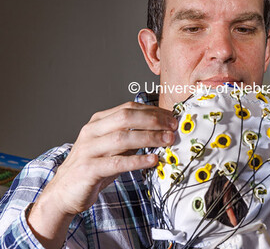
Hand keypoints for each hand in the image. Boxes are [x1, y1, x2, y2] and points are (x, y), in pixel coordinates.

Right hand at [28, 101, 176, 246]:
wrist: (63, 193)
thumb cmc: (93, 168)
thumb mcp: (113, 148)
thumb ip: (131, 138)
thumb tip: (162, 131)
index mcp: (98, 122)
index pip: (128, 108)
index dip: (153, 111)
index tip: (171, 117)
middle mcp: (92, 132)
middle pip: (126, 118)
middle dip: (154, 121)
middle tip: (173, 127)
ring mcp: (88, 149)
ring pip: (122, 137)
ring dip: (149, 138)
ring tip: (168, 141)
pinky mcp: (88, 169)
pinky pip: (116, 162)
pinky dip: (137, 161)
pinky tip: (153, 161)